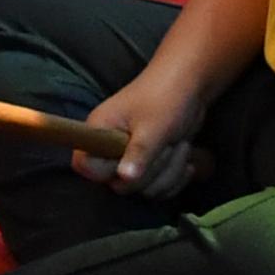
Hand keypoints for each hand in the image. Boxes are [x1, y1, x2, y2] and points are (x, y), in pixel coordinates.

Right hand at [77, 62, 213, 201]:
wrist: (190, 86)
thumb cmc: (165, 98)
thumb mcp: (153, 127)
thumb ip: (138, 153)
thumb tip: (124, 178)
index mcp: (100, 130)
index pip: (84, 165)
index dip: (104, 172)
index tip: (129, 163)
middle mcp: (109, 147)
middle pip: (120, 184)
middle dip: (151, 171)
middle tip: (165, 146)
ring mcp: (130, 157)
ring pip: (144, 189)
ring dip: (169, 172)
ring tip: (179, 146)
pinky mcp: (149, 165)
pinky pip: (158, 188)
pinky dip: (176, 178)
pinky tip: (186, 160)